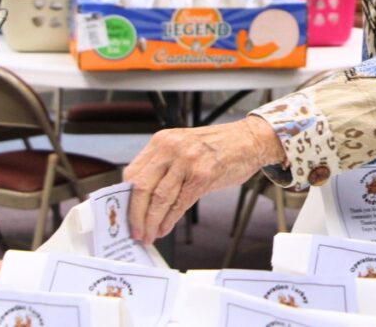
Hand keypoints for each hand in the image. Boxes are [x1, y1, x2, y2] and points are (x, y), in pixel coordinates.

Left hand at [124, 117, 284, 242]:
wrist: (251, 140)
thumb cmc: (220, 146)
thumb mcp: (185, 146)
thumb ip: (164, 165)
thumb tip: (143, 197)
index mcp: (162, 140)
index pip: (133, 173)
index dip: (126, 198)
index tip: (124, 215)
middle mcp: (172, 148)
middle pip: (142, 187)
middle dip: (135, 215)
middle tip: (134, 232)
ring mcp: (187, 161)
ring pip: (159, 198)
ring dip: (151, 222)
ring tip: (149, 235)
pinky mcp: (203, 176)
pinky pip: (179, 204)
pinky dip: (169, 220)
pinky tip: (165, 228)